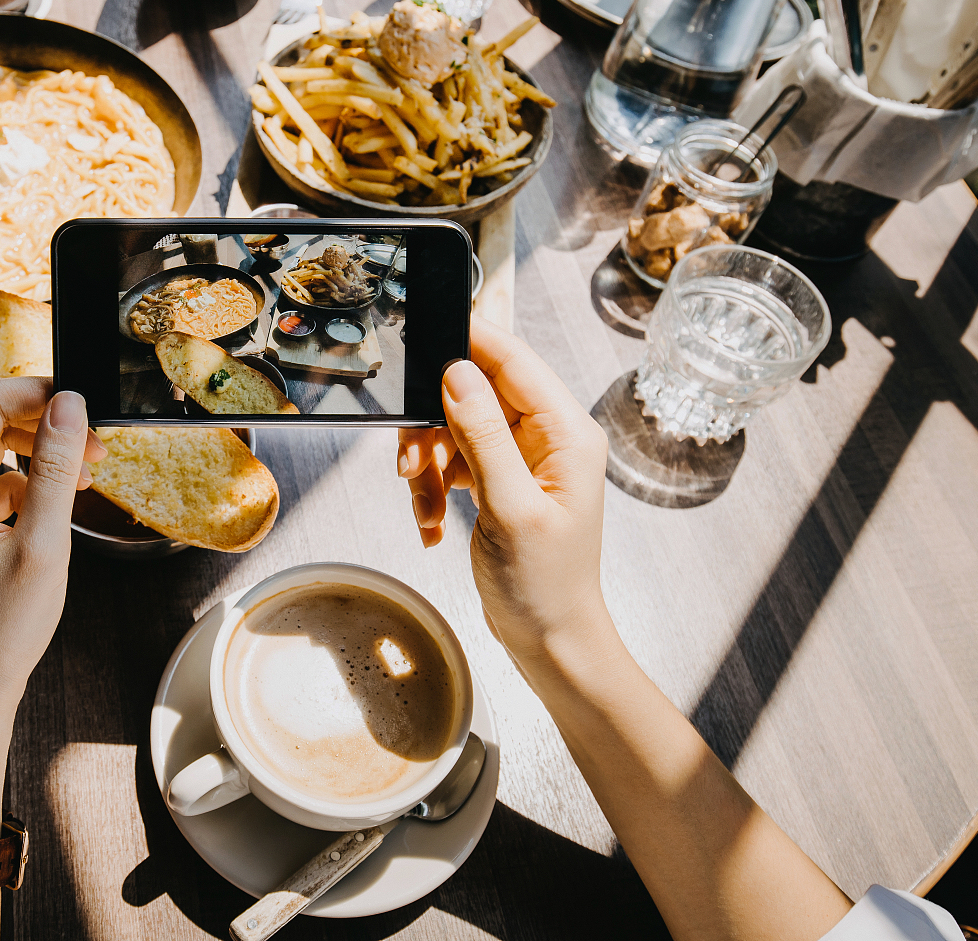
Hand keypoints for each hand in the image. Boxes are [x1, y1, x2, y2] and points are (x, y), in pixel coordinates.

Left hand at [0, 377, 105, 723]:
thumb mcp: (41, 544)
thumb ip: (56, 469)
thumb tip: (69, 408)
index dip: (37, 393)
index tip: (82, 404)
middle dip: (43, 425)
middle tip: (93, 444)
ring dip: (40, 454)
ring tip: (83, 475)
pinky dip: (28, 484)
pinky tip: (58, 505)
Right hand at [398, 317, 608, 659]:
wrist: (549, 639)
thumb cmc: (545, 584)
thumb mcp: (509, 507)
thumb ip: (481, 435)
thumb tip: (457, 373)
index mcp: (566, 433)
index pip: (514, 361)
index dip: (469, 344)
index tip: (423, 338)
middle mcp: (548, 437)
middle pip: (474, 393)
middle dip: (434, 427)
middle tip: (411, 465)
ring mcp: (523, 458)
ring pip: (455, 427)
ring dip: (428, 465)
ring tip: (423, 505)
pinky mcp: (501, 479)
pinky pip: (453, 459)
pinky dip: (433, 486)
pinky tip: (431, 519)